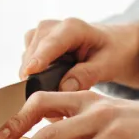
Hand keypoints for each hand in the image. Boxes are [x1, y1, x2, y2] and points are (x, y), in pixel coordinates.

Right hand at [21, 18, 138, 91]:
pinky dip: (34, 78)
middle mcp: (51, 27)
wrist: (112, 44)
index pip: (51, 44)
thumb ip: (87, 75)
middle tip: (52, 111)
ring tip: (55, 98)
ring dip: (34, 81)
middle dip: (37, 81)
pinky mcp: (33, 45)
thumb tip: (63, 88)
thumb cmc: (113, 52)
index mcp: (73, 28)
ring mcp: (39, 35)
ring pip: (26, 62)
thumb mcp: (108, 65)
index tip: (28, 73)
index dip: (38, 59)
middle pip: (33, 56)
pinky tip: (51, 86)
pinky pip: (26, 65)